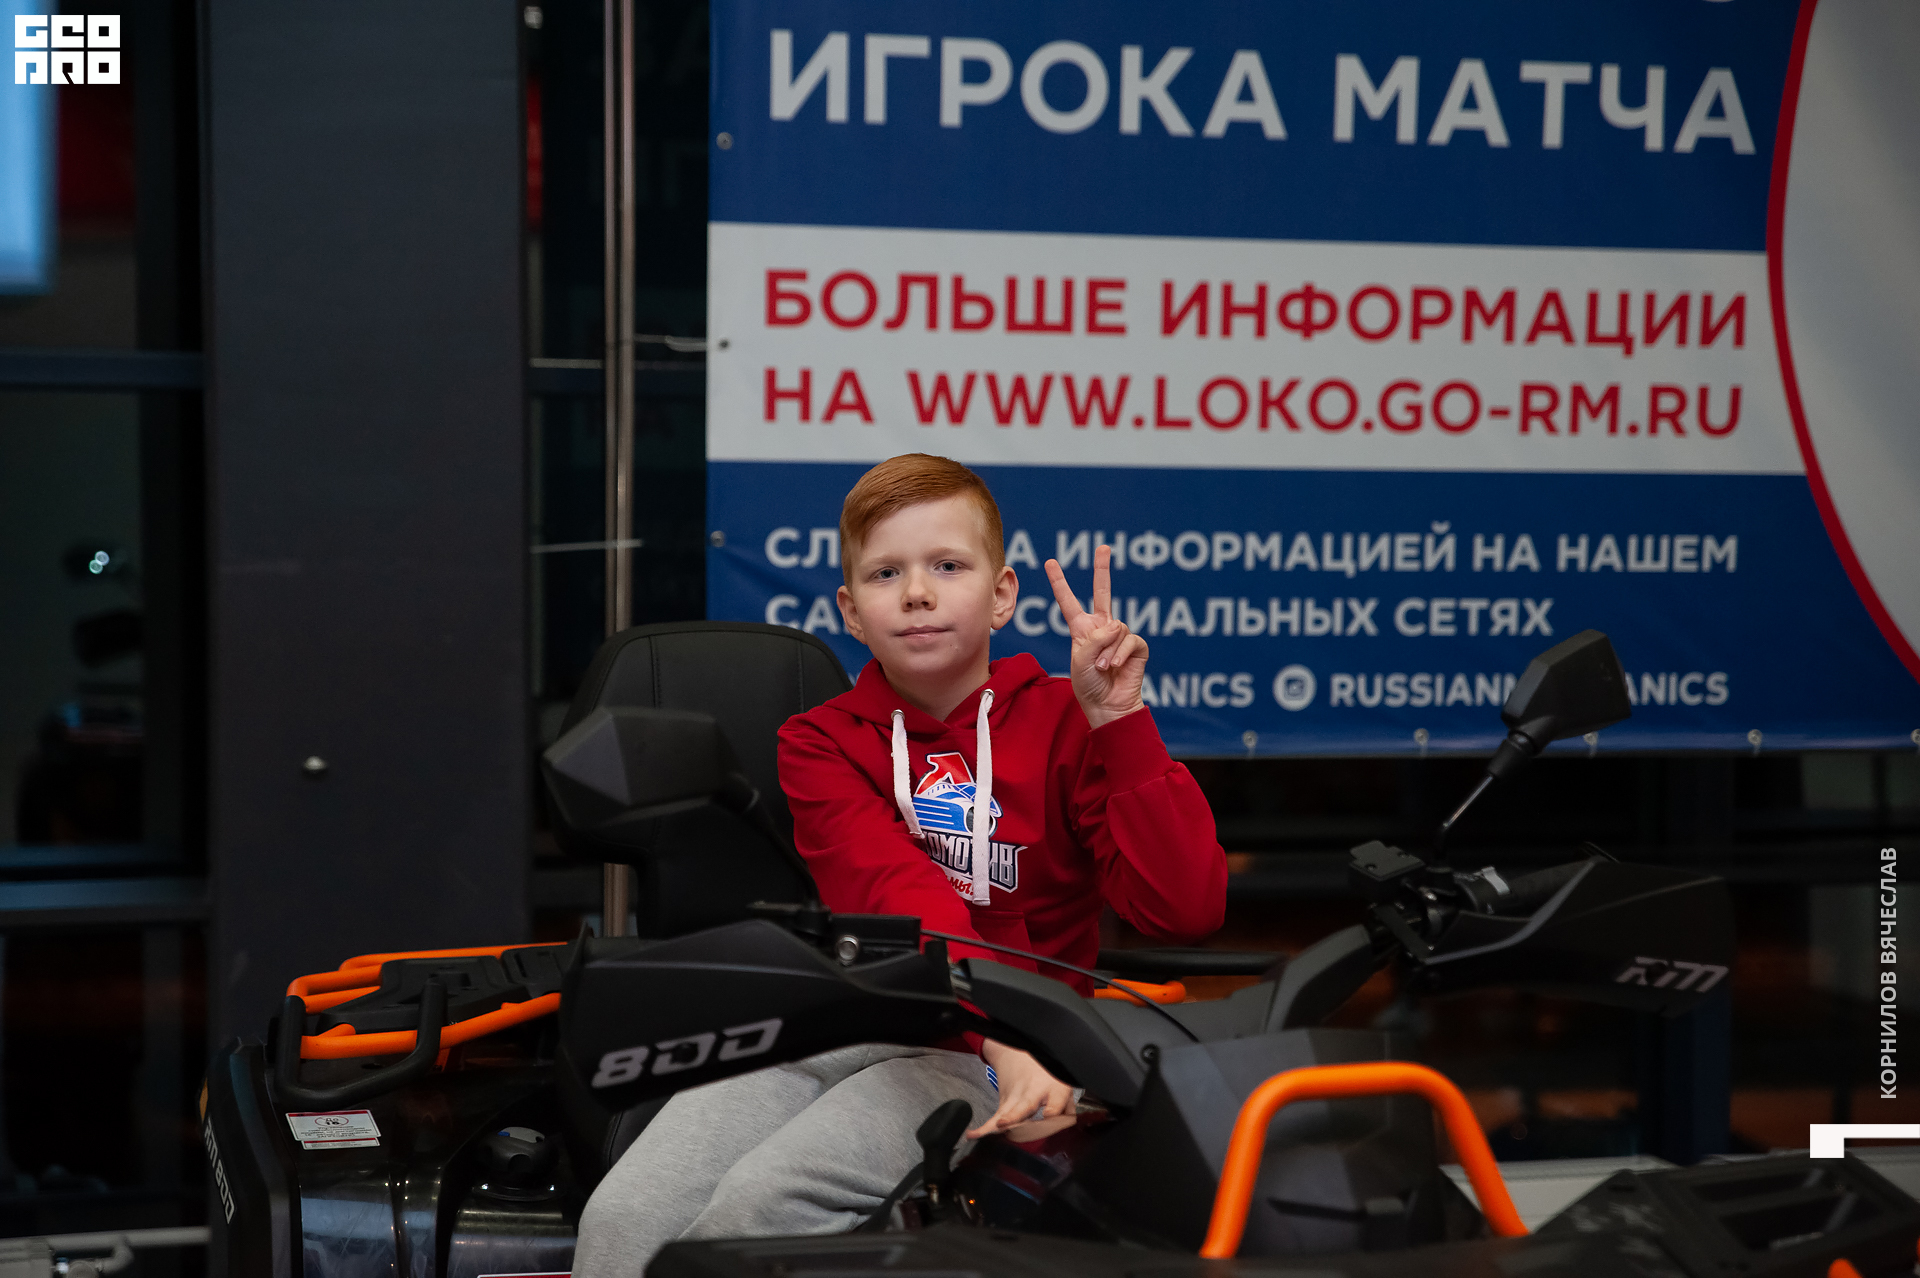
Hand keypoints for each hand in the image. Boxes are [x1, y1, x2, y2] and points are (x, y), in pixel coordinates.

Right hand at [970, 1040, 1075, 1137]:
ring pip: (1007, 1114)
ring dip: (999, 1124)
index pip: (1054, 1101)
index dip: (1052, 1109)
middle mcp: (1032, 1093)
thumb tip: (1067, 1124)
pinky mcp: (1004, 1104)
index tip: (1049, 1115)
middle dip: (1017, 1114)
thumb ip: (1066, 1105)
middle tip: (1007, 1123)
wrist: (1015, 1054)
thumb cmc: (1043, 1069)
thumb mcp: (1062, 1081)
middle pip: (1025, 1105)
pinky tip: (972, 1135)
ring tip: (989, 1132)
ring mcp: (1015, 1098)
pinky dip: (983, 1128)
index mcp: (1052, 1087)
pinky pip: (994, 1119)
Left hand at [1044, 544, 1147, 728]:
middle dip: (1103, 568)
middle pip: (1103, 592)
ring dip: (1107, 651)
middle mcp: (1101, 628)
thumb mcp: (1081, 659)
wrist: (1108, 706)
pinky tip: (1115, 668)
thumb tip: (1117, 625)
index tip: (1050, 562)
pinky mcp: (1137, 646)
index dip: (1060, 583)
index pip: (1069, 602)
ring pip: (1115, 628)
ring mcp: (1120, 636)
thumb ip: (1095, 638)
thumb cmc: (1089, 685)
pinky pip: (1129, 640)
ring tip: (1103, 668)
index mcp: (1082, 630)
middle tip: (1103, 547)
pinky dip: (1120, 655)